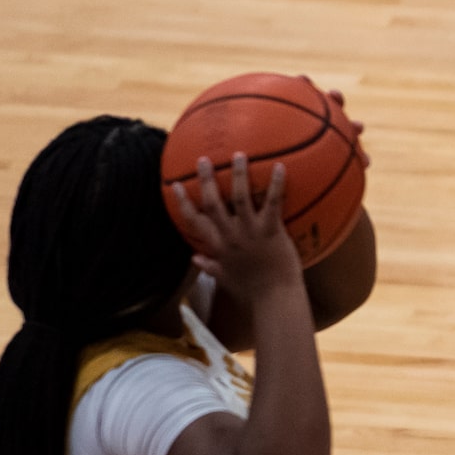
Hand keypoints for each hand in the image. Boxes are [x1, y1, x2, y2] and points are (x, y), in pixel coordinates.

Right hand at [169, 153, 302, 299]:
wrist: (275, 299)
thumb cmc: (253, 291)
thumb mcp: (226, 279)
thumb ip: (210, 267)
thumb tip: (194, 258)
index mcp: (218, 247)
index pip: (193, 221)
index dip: (182, 202)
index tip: (175, 184)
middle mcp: (230, 237)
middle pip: (212, 203)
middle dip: (206, 180)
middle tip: (204, 159)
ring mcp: (250, 233)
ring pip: (239, 198)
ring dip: (238, 175)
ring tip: (239, 155)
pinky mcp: (271, 231)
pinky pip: (273, 203)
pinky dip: (275, 184)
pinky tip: (279, 166)